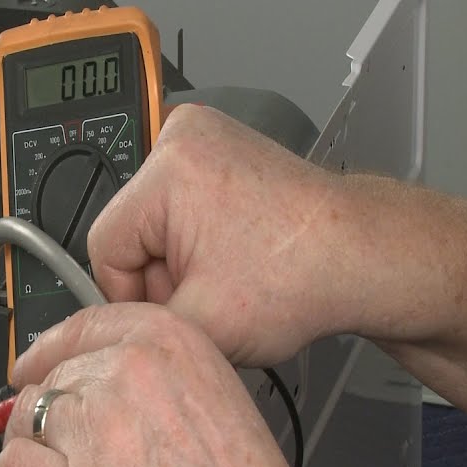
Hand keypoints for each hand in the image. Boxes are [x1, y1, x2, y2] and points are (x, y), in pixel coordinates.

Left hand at [0, 302, 327, 466]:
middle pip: (52, 377)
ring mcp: (92, 429)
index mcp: (171, 347)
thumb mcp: (221, 408)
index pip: (85, 327)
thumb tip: (113, 395)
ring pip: (25, 420)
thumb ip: (161, 388)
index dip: (53, 349)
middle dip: (48, 411)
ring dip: (27, 448)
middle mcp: (128, 377)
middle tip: (59, 442)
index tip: (39, 364)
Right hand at [88, 104, 343, 366]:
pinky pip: (179, 205)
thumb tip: (103, 330)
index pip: (104, 247)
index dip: (132, 295)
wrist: (363, 257)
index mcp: (169, 168)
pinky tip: (231, 256)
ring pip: (153, 222)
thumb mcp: (199, 325)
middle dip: (160, 275)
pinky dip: (197, 238)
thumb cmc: (304, 277)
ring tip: (226, 278)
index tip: (166, 315)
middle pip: (130, 230)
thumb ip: (135, 327)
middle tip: (207, 300)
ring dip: (179, 259)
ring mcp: (204, 136)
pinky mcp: (221, 149)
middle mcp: (182, 136)